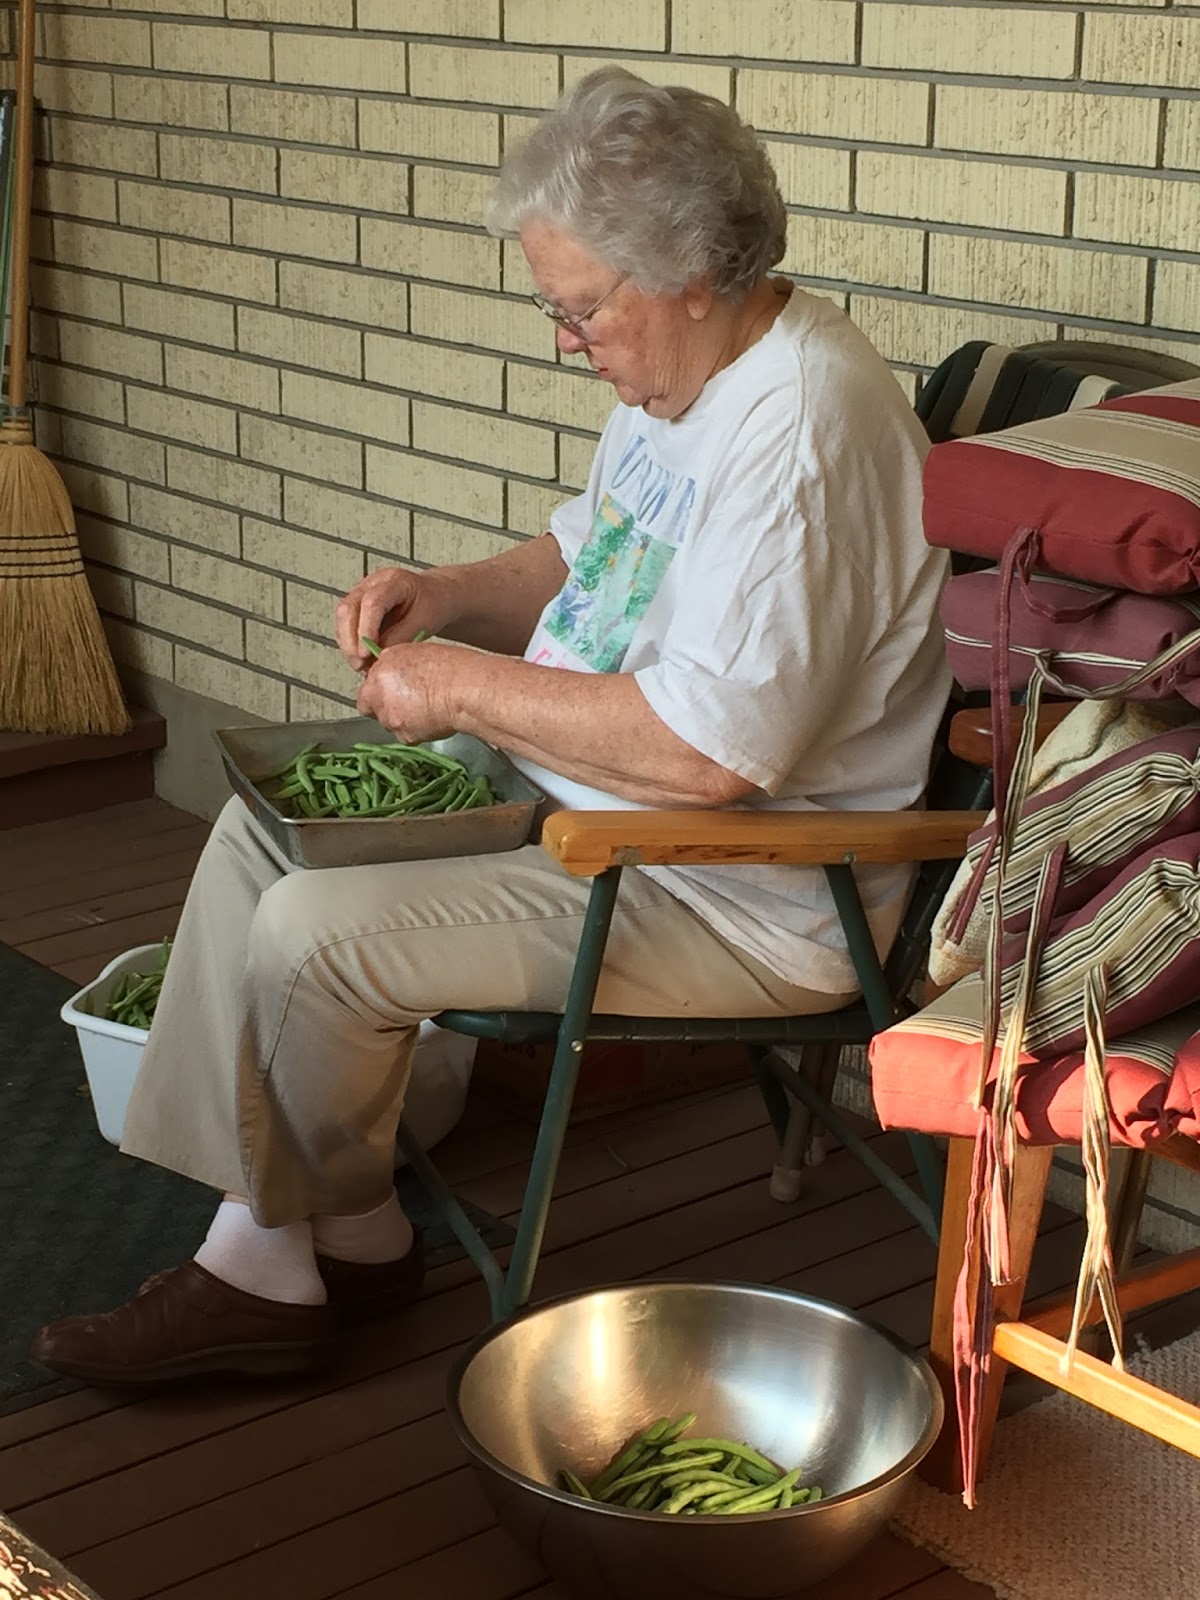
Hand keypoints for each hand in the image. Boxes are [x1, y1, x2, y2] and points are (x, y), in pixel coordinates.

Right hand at [335, 566, 451, 671]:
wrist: (434, 596)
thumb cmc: (432, 604)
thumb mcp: (424, 622)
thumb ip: (400, 637)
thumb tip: (378, 655)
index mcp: (394, 581)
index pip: (372, 603)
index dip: (366, 629)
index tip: (366, 653)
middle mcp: (373, 583)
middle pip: (348, 608)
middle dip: (350, 640)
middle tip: (359, 664)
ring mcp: (362, 593)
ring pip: (343, 618)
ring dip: (348, 644)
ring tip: (362, 666)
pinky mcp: (358, 607)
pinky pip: (346, 625)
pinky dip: (350, 644)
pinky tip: (361, 659)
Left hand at [355, 641, 462, 743]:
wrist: (464, 691)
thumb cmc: (448, 668)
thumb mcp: (415, 650)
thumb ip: (394, 662)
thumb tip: (389, 667)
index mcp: (379, 674)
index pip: (366, 689)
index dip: (380, 690)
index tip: (392, 689)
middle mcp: (380, 699)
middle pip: (376, 708)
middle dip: (389, 706)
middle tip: (409, 699)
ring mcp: (392, 720)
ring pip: (392, 724)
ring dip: (403, 719)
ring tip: (426, 709)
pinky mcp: (407, 737)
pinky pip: (408, 736)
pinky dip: (417, 730)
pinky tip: (433, 719)